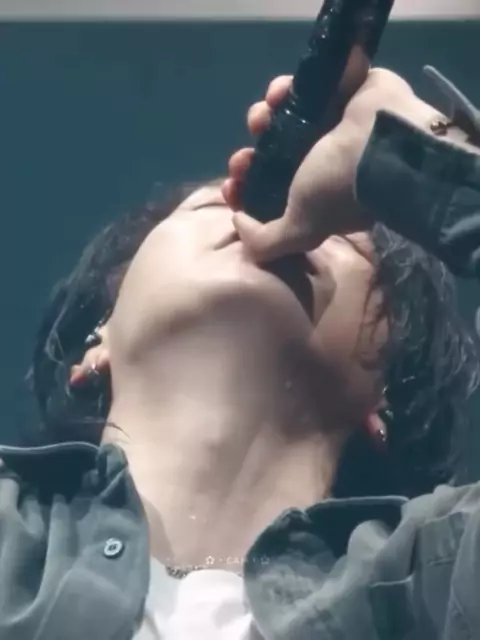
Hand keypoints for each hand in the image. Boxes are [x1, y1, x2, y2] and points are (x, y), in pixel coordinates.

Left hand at [222, 68, 444, 261]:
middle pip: (271, 156)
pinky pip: (303, 84)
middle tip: (244, 157)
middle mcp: (320, 160)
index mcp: (315, 193)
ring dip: (263, 118)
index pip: (271, 192)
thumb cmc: (340, 185)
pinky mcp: (338, 88)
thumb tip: (239, 225)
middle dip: (249, 157)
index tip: (231, 185)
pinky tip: (281, 92)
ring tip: (263, 117)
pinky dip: (285, 88)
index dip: (246, 190)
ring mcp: (329, 123)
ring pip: (282, 118)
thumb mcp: (301, 228)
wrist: (387, 139)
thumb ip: (266, 241)